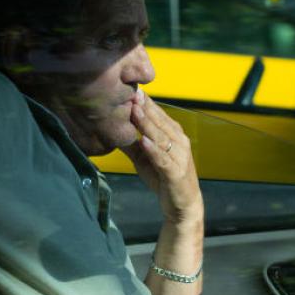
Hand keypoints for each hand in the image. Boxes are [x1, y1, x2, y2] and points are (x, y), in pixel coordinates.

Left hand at [120, 90, 202, 226]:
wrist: (183, 205)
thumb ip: (131, 144)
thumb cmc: (163, 178)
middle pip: (160, 122)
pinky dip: (154, 150)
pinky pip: (164, 159)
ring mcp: (180, 157)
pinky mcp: (176, 173)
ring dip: (148, 124)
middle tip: (131, 92)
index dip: (145, 103)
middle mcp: (179, 142)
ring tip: (136, 112)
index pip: (158, 115)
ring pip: (162, 138)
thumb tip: (111, 129)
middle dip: (146, 108)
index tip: (130, 88)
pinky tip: (144, 141)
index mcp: (173, 135)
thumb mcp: (144, 159)